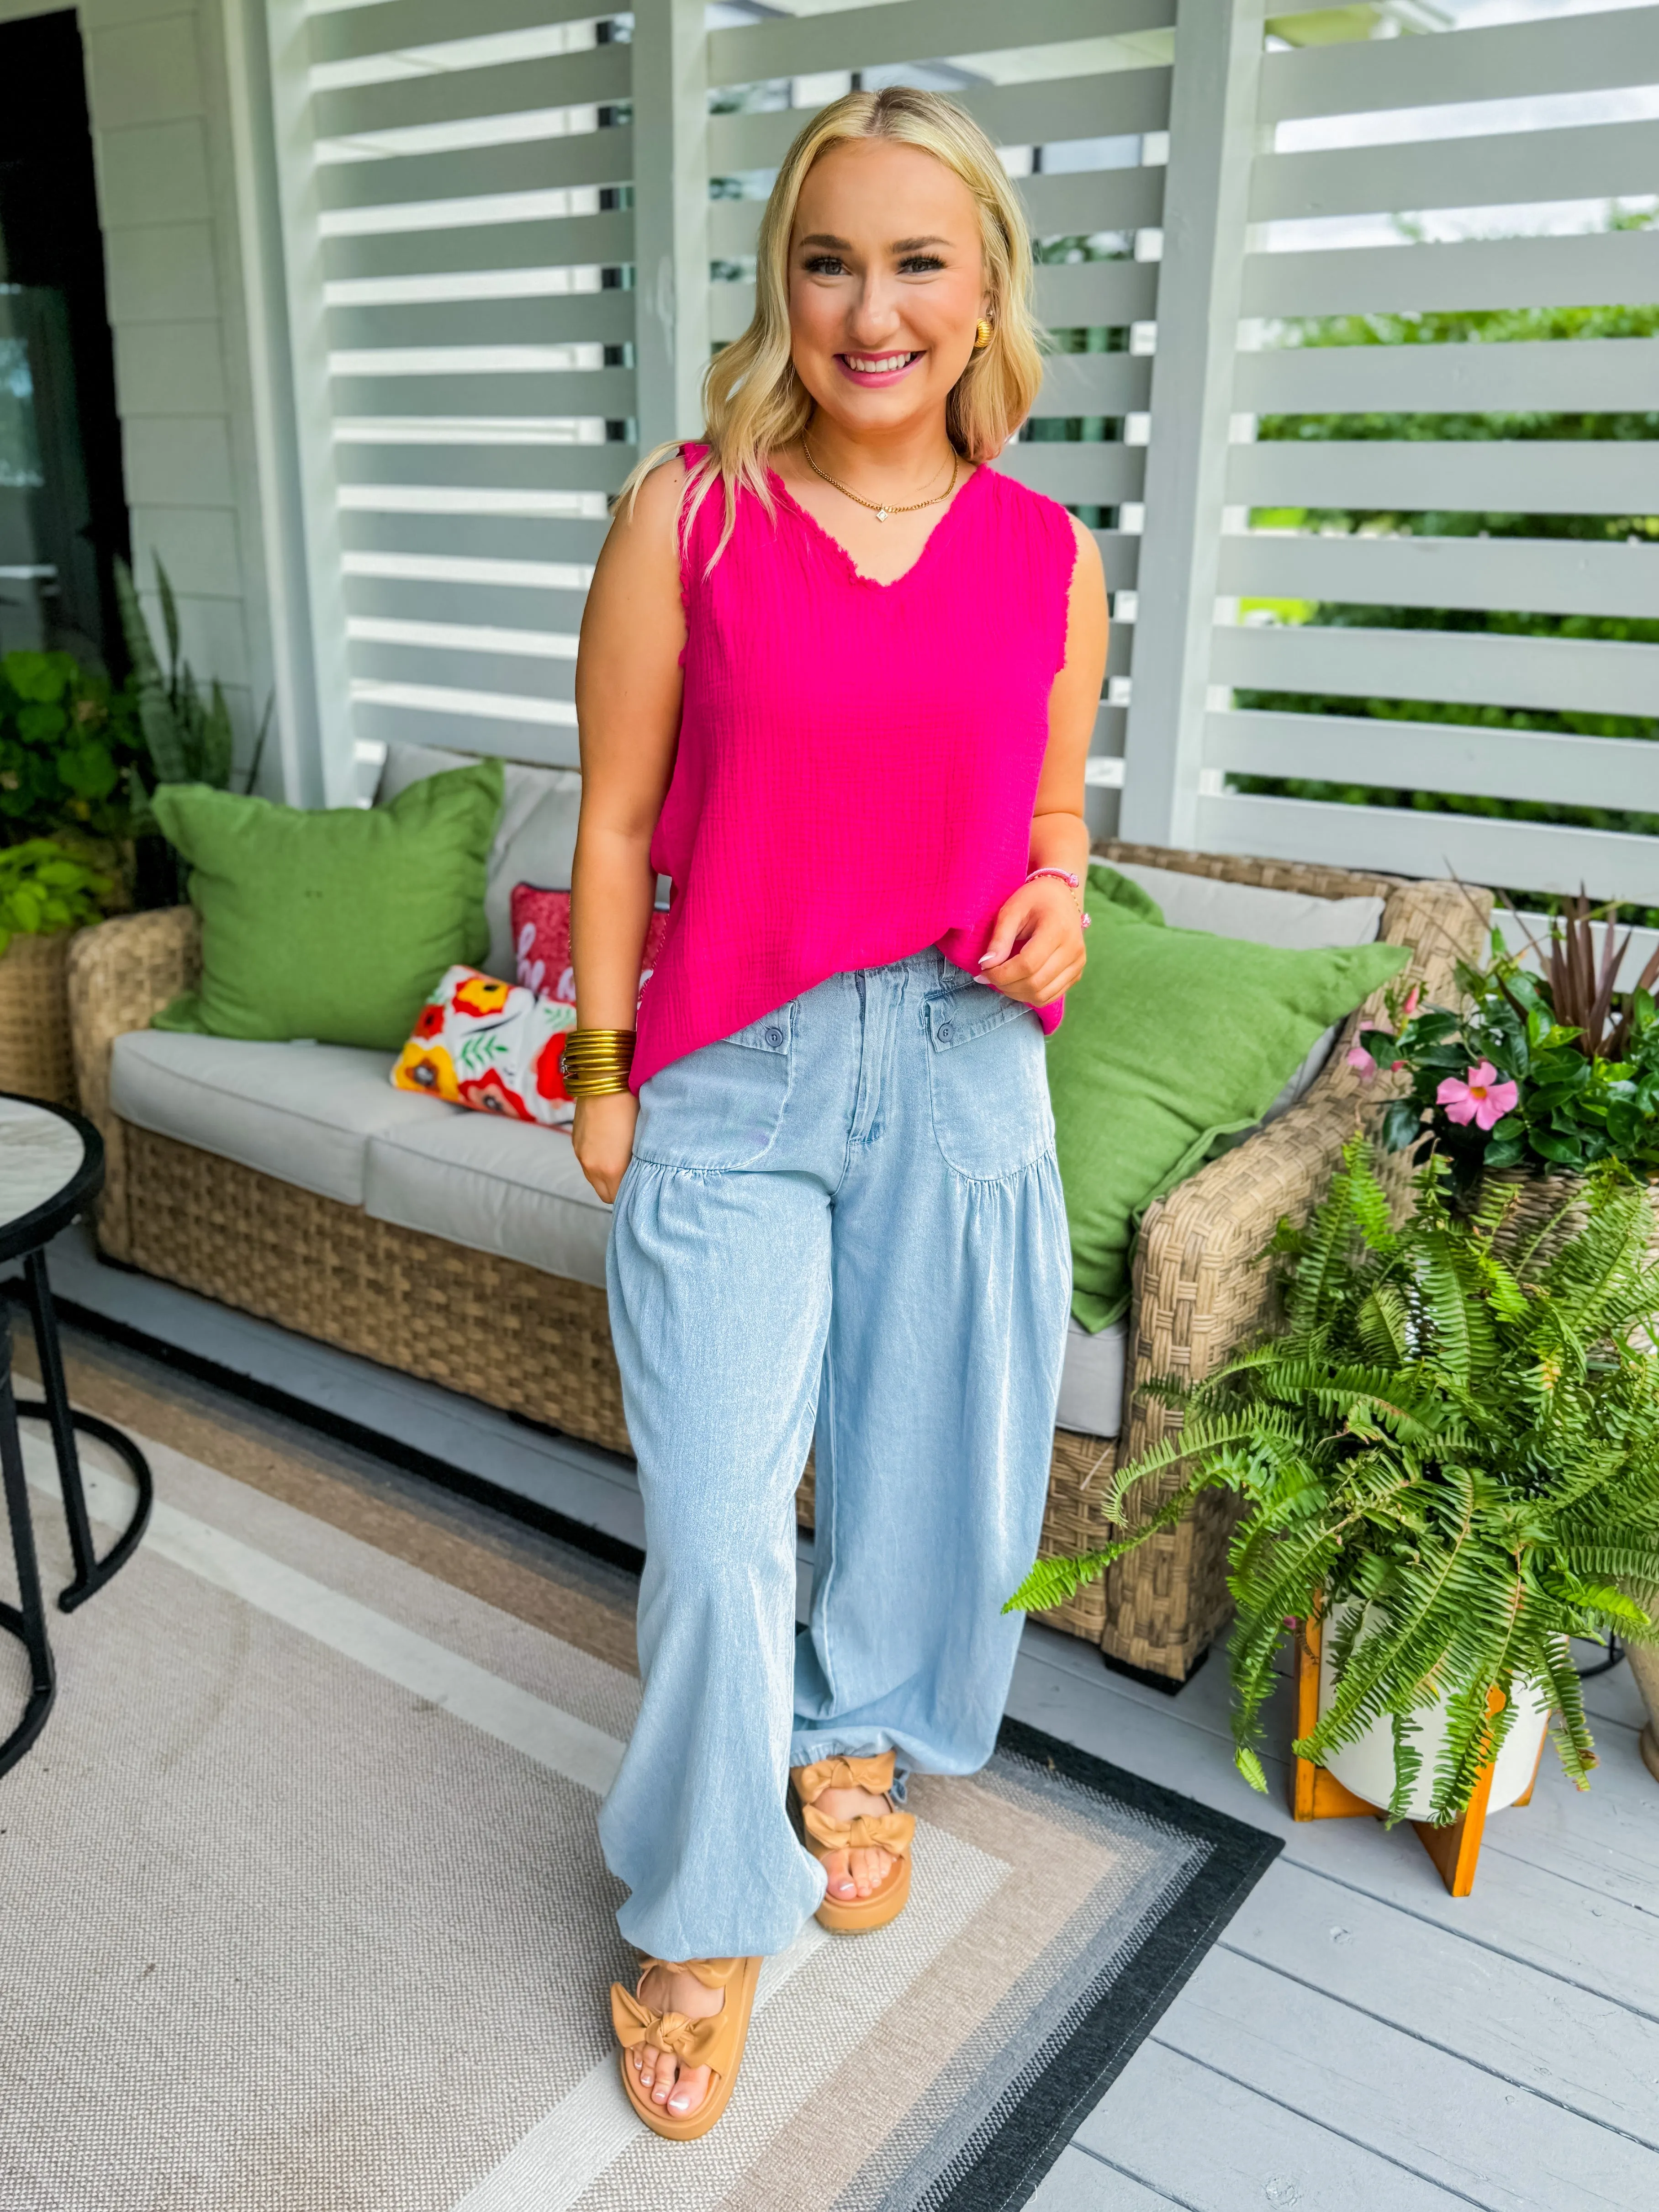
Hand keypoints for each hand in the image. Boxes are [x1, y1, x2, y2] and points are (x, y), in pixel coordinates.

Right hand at [572, 1090, 637, 1201]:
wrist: (605, 1078)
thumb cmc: (631, 1104)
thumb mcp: (641, 1139)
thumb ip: (637, 1164)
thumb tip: (639, 1174)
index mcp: (611, 1169)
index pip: (619, 1198)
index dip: (630, 1193)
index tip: (641, 1185)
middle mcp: (592, 1166)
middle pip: (605, 1194)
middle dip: (618, 1189)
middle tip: (633, 1177)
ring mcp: (581, 1154)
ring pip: (594, 1179)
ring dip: (606, 1176)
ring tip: (622, 1159)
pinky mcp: (575, 1142)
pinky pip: (586, 1162)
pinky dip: (597, 1161)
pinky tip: (610, 1146)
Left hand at [978, 878, 1086, 1007]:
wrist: (1061, 896)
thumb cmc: (1033, 900)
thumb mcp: (1011, 910)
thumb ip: (999, 938)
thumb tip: (985, 965)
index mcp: (1058, 929)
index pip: (1027, 965)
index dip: (1001, 974)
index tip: (982, 971)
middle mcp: (1073, 949)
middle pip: (1035, 983)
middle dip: (1005, 985)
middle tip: (988, 976)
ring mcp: (1077, 964)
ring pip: (1042, 995)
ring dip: (1016, 993)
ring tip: (1001, 979)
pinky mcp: (1076, 973)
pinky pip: (1050, 996)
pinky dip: (1029, 995)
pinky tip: (1017, 983)